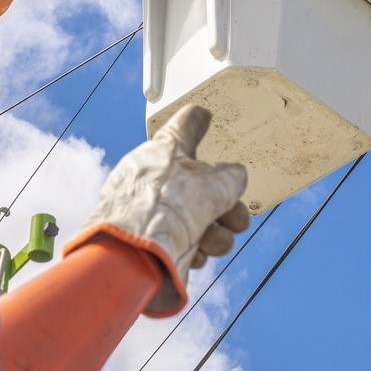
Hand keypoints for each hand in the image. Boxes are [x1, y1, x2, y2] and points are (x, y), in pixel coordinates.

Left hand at [66, 106, 248, 315]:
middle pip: (203, 185)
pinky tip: (192, 254)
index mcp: (165, 153)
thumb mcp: (213, 184)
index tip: (203, 114)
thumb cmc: (166, 209)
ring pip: (200, 220)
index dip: (197, 120)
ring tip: (212, 243)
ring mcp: (154, 213)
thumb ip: (231, 177)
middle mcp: (157, 180)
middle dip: (228, 206)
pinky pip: (186, 243)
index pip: (184, 128)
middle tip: (236, 220)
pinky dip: (195, 250)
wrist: (134, 256)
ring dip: (216, 235)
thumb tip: (234, 178)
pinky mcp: (154, 244)